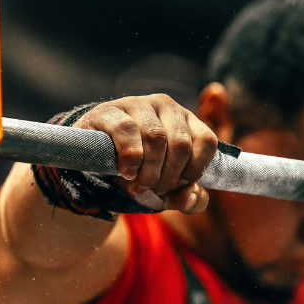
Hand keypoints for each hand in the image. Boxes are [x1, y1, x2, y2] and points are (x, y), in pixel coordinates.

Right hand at [72, 94, 216, 213]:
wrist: (96, 163)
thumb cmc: (140, 173)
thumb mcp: (168, 190)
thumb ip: (188, 199)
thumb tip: (189, 197)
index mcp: (187, 121)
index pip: (206, 141)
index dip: (194, 170)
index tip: (177, 185)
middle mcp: (166, 106)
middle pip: (181, 144)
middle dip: (168, 177)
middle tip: (152, 188)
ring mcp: (138, 104)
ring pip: (156, 137)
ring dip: (148, 171)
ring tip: (137, 184)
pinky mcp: (111, 110)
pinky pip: (126, 130)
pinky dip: (130, 158)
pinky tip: (126, 171)